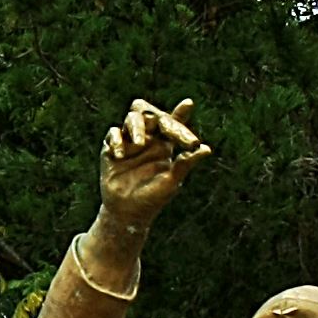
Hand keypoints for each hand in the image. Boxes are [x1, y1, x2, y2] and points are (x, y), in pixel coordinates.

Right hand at [97, 96, 210, 232]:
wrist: (127, 213)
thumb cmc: (153, 198)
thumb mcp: (172, 182)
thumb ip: (185, 164)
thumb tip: (206, 149)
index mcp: (165, 145)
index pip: (173, 124)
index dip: (180, 113)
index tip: (189, 104)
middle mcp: (148, 140)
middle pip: (150, 113)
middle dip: (156, 115)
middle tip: (164, 127)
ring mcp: (129, 143)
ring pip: (132, 118)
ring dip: (137, 127)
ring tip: (139, 143)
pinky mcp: (111, 150)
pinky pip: (113, 134)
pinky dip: (117, 140)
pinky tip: (120, 154)